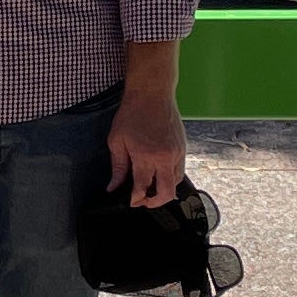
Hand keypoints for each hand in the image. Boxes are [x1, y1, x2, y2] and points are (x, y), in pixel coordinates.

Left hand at [106, 87, 185, 208]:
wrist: (152, 93)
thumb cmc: (133, 113)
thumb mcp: (117, 140)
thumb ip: (118, 167)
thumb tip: (114, 186)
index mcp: (146, 156)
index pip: (143, 188)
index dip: (136, 199)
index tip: (131, 201)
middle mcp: (165, 157)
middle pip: (167, 193)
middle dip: (155, 202)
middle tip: (143, 201)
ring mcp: (177, 153)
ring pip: (176, 182)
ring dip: (164, 189)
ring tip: (150, 187)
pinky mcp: (183, 147)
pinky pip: (180, 170)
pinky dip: (170, 177)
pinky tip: (159, 173)